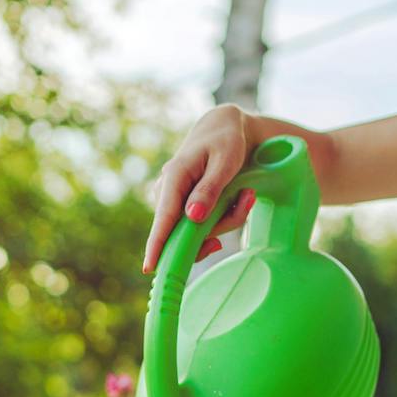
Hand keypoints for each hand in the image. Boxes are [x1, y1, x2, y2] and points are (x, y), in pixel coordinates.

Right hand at [143, 105, 258, 273]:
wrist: (223, 129)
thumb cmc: (226, 141)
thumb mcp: (225, 161)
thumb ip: (210, 189)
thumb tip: (192, 218)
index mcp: (174, 177)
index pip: (164, 218)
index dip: (157, 245)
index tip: (149, 267)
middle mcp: (168, 190)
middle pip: (187, 230)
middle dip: (220, 224)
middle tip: (247, 200)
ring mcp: (174, 199)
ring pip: (199, 229)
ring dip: (227, 218)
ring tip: (246, 194)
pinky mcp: (184, 205)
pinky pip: (203, 224)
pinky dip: (224, 217)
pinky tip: (237, 198)